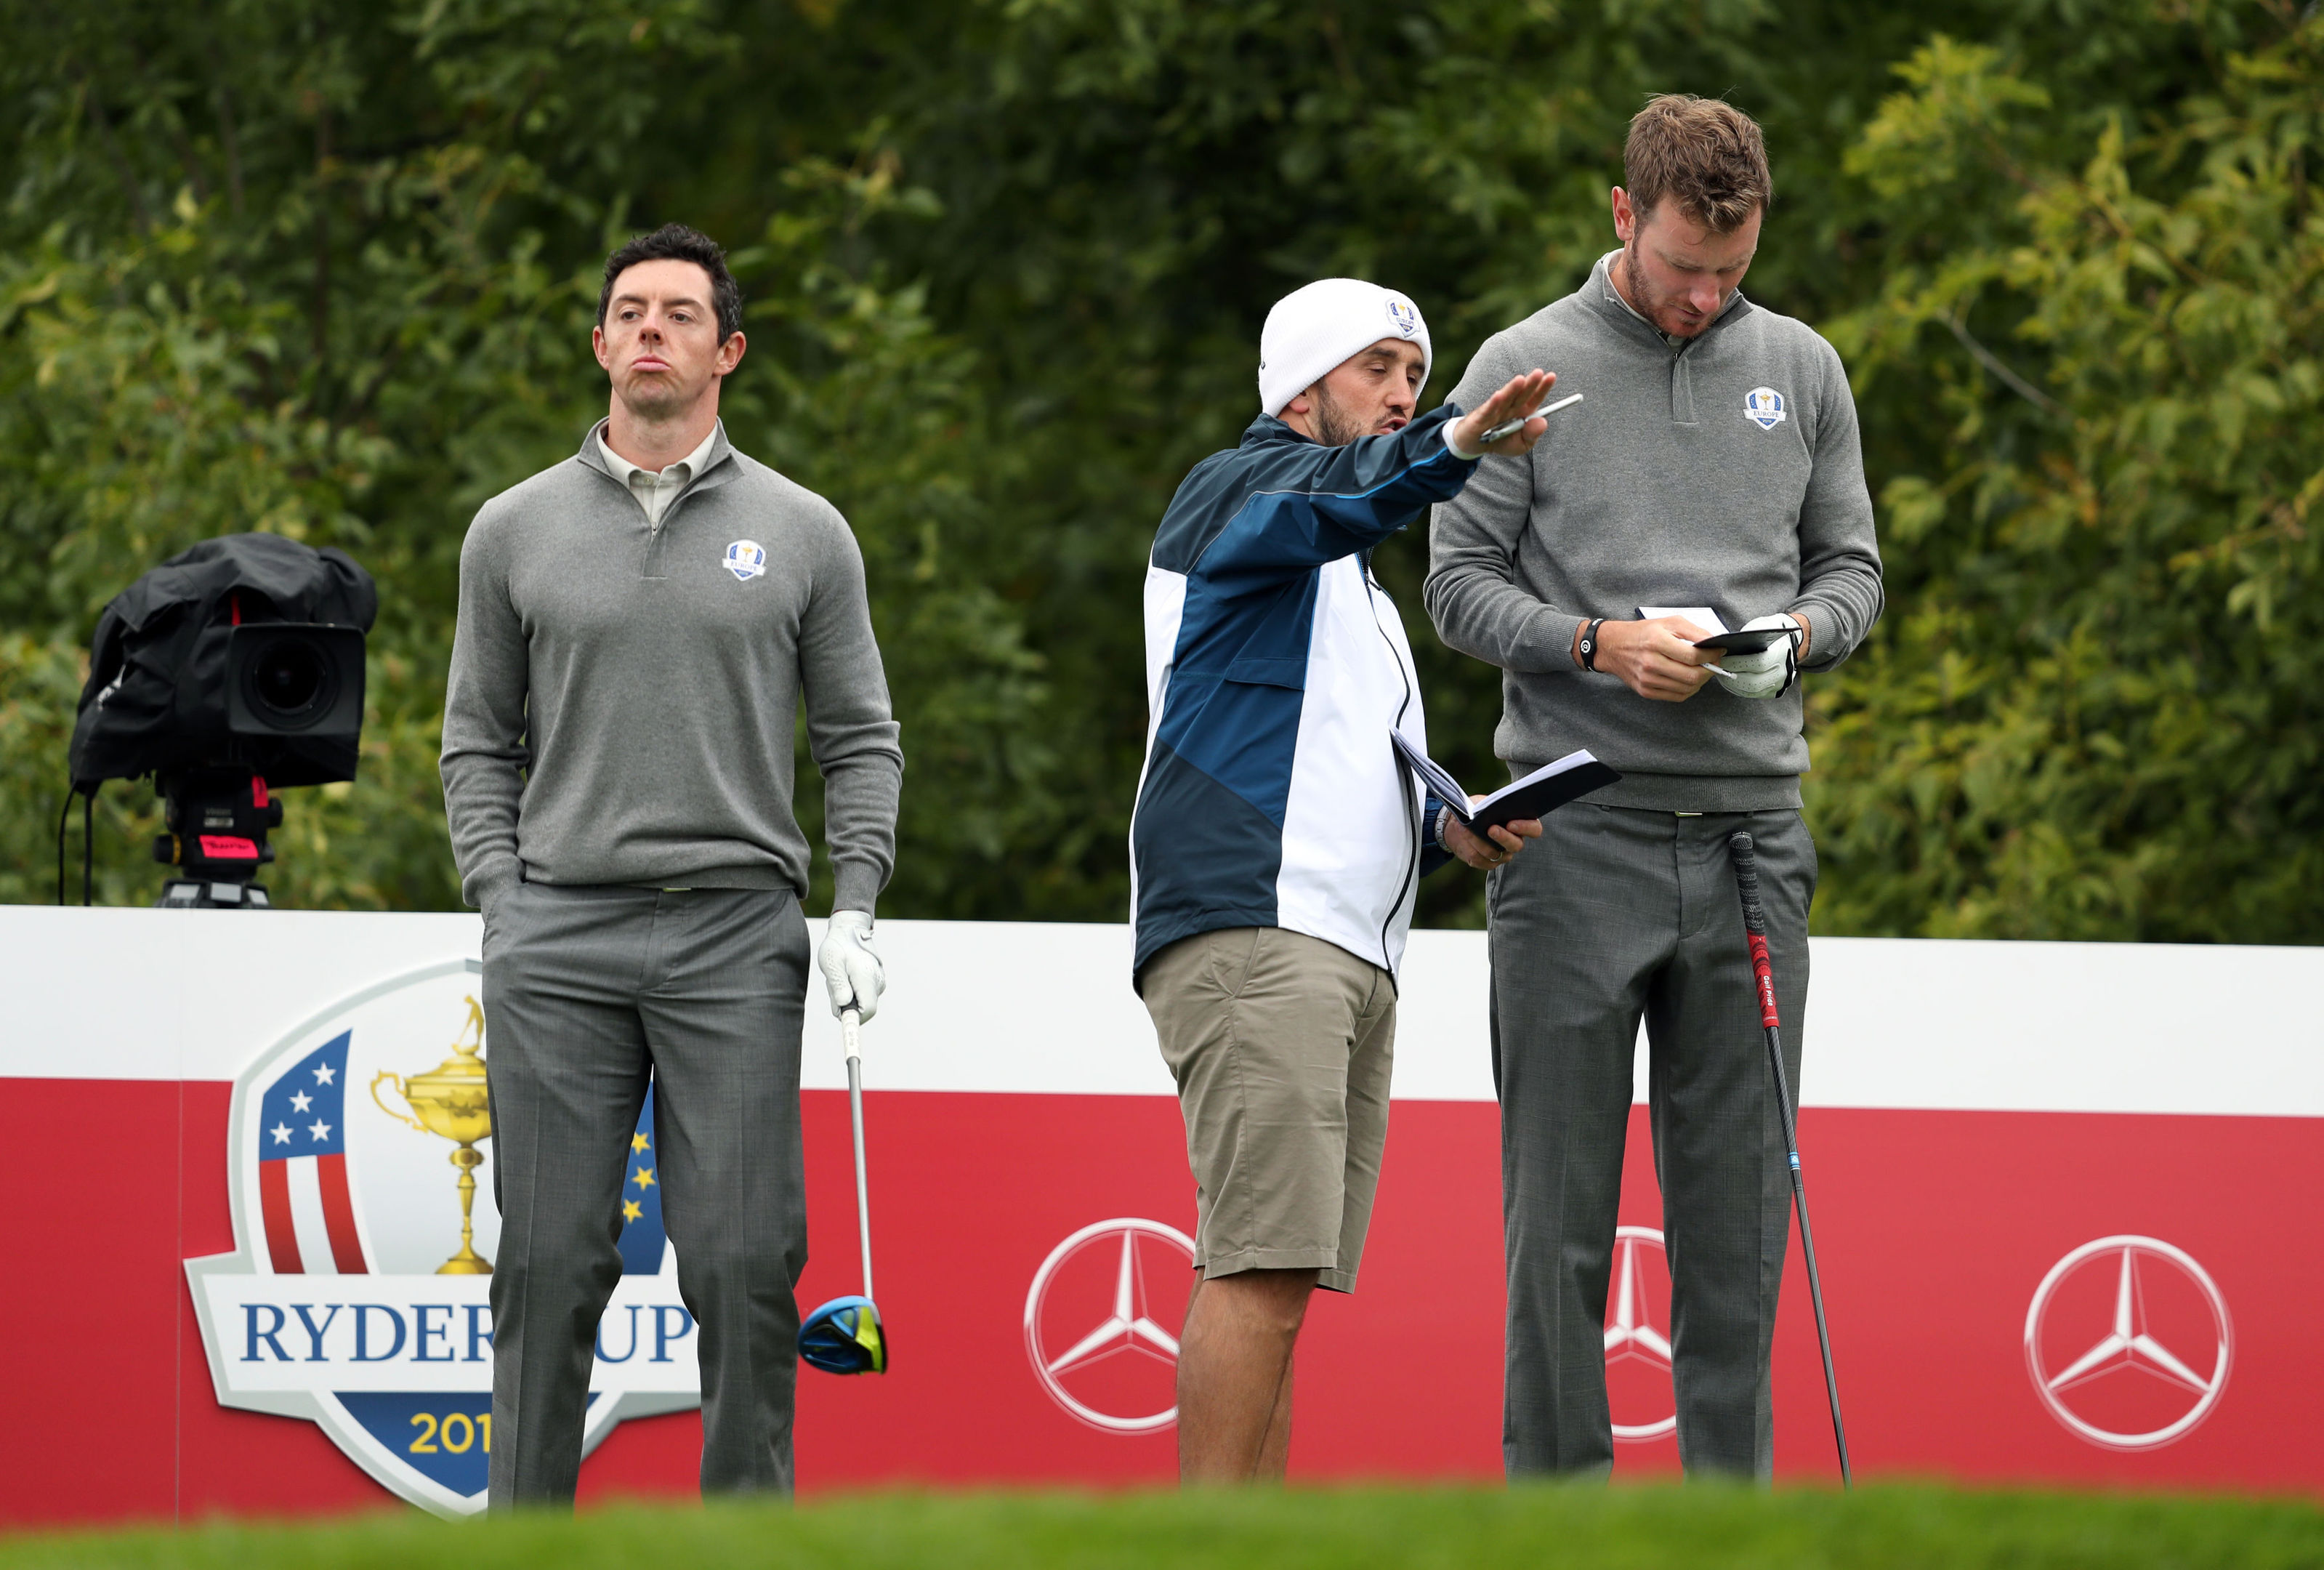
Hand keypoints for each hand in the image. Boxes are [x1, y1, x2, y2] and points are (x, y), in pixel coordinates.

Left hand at [818, 910, 885, 1022]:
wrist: (850, 929)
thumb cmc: (838, 945)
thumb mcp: (831, 962)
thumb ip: (838, 984)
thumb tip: (844, 1004)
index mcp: (867, 978)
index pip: (867, 1011)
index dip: (853, 1017)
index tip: (841, 1016)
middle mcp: (877, 982)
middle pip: (863, 1009)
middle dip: (846, 1004)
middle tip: (833, 985)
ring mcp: (878, 982)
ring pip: (862, 1002)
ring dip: (848, 996)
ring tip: (840, 976)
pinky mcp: (876, 982)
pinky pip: (863, 995)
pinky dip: (852, 991)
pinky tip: (846, 976)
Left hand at [1444, 799, 1543, 870]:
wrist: (1460, 822)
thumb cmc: (1477, 809)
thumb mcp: (1483, 802)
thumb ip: (1489, 806)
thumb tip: (1487, 811)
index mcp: (1521, 824)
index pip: (1534, 829)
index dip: (1526, 828)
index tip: (1511, 824)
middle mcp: (1515, 842)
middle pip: (1516, 845)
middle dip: (1503, 837)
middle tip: (1491, 829)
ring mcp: (1502, 855)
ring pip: (1494, 853)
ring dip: (1479, 840)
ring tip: (1467, 829)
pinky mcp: (1487, 863)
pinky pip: (1479, 860)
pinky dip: (1469, 847)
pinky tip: (1463, 836)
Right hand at [1448, 370, 1557, 458]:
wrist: (1475, 446)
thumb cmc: (1501, 441)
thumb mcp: (1521, 445)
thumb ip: (1533, 435)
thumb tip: (1543, 422)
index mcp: (1523, 412)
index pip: (1535, 398)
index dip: (1542, 388)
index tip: (1551, 377)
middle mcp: (1510, 407)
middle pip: (1522, 394)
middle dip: (1530, 384)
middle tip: (1539, 373)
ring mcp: (1495, 410)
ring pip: (1506, 399)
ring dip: (1512, 389)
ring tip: (1521, 380)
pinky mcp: (1480, 417)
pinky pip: (1488, 410)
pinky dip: (1493, 404)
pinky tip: (1498, 396)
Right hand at [1589, 615, 1716, 701]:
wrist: (1613, 647)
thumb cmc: (1643, 633)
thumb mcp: (1669, 622)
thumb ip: (1694, 631)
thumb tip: (1713, 643)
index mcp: (1656, 641)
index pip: (1692, 656)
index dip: (1712, 656)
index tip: (1718, 652)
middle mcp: (1650, 662)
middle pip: (1692, 676)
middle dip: (1709, 671)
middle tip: (1713, 664)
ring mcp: (1647, 680)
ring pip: (1687, 688)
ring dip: (1700, 681)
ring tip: (1701, 670)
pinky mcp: (1646, 691)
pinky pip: (1676, 696)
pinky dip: (1688, 689)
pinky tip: (1689, 679)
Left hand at [1707, 614, 1801, 699]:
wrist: (1791, 640)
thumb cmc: (1770, 631)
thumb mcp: (1759, 627)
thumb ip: (1745, 637)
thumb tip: (1725, 648)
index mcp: (1779, 653)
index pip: (1756, 663)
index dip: (1736, 663)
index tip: (1721, 660)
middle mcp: (1782, 671)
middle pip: (1753, 681)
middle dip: (1732, 676)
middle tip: (1718, 670)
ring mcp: (1779, 682)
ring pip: (1753, 690)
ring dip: (1734, 684)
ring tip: (1721, 675)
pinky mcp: (1775, 690)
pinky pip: (1755, 694)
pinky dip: (1741, 689)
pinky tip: (1731, 682)